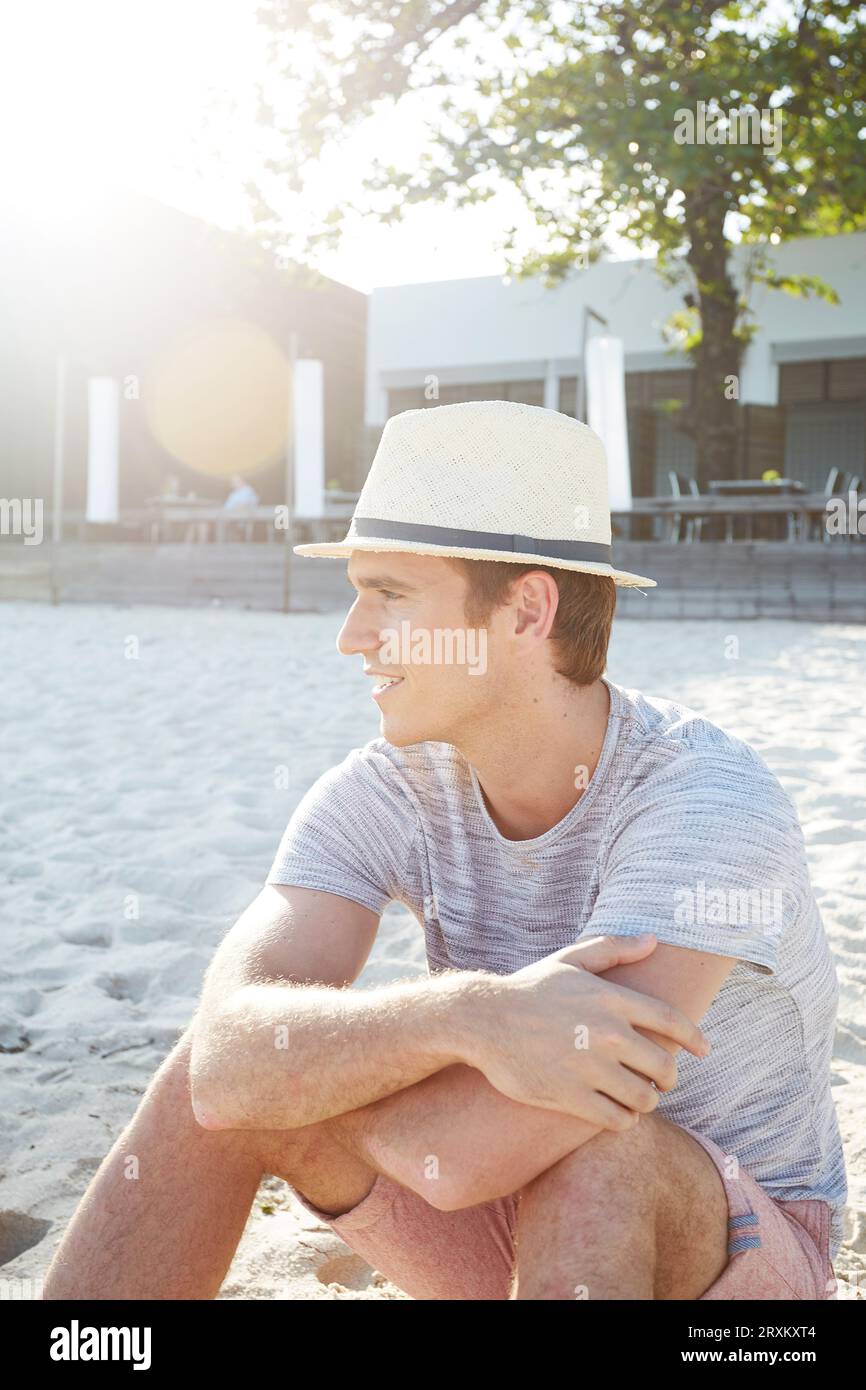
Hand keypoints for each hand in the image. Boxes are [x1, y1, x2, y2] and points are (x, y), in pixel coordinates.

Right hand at [473, 934, 710, 1128]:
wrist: (485, 1020)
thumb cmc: (530, 989)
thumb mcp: (571, 959)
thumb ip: (614, 948)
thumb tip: (653, 941)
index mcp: (613, 998)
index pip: (674, 1022)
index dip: (695, 1039)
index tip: (704, 1052)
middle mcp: (609, 1033)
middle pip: (664, 1066)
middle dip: (668, 1077)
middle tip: (660, 1080)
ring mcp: (592, 1067)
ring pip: (645, 1098)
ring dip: (646, 1100)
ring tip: (636, 1096)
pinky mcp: (573, 1098)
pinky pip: (618, 1119)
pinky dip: (624, 1119)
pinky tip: (616, 1111)